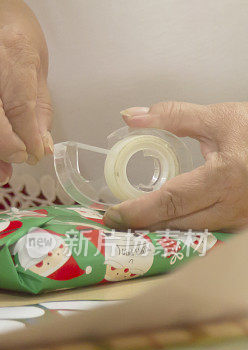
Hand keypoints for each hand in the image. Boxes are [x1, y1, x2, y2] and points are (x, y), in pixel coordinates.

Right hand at [0, 0, 52, 182]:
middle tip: (20, 159)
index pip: (16, 98)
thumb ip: (37, 106)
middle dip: (2, 143)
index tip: (37, 152)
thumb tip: (39, 147)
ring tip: (7, 169)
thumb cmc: (6, 32)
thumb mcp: (36, 60)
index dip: (27, 133)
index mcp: (6, 47)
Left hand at [104, 102, 247, 231]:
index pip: (171, 201)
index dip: (138, 211)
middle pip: (177, 224)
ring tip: (133, 222)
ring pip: (191, 233)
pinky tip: (162, 223)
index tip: (113, 214)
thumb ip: (173, 116)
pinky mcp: (242, 225)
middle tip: (114, 221)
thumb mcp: (219, 118)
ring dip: (160, 230)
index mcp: (226, 176)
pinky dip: (181, 229)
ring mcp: (240, 220)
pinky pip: (206, 233)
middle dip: (143, 225)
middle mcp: (234, 205)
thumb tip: (131, 116)